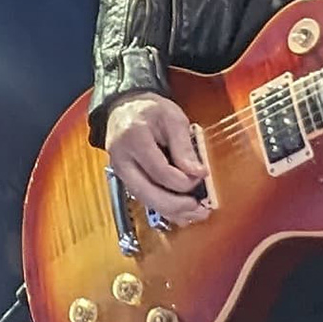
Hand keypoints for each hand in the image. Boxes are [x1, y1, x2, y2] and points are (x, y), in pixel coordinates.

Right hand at [101, 90, 213, 226]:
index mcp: (133, 138)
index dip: (183, 180)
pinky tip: (181, 213)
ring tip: (196, 213)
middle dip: (176, 204)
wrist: (124, 108)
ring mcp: (121, 172)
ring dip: (172, 211)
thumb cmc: (149, 110)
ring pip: (145, 200)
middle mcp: (122, 159)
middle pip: (147, 192)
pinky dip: (164, 209)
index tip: (201, 176)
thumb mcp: (172, 118)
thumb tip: (197, 173)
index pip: (159, 171)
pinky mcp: (126, 179)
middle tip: (200, 207)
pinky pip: (145, 199)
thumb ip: (184, 146)